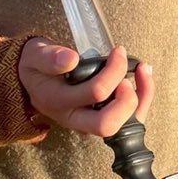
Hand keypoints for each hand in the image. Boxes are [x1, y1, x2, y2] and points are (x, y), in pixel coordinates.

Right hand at [18, 39, 153, 137]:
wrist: (33, 78)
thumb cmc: (37, 66)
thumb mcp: (35, 56)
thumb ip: (49, 58)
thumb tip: (70, 59)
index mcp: (58, 102)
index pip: (94, 94)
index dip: (113, 72)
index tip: (117, 52)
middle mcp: (74, 118)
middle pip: (107, 124)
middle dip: (127, 98)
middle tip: (126, 76)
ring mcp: (88, 122)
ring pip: (122, 126)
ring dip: (141, 99)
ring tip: (142, 70)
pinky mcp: (101, 118)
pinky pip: (128, 118)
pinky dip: (143, 98)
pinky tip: (143, 76)